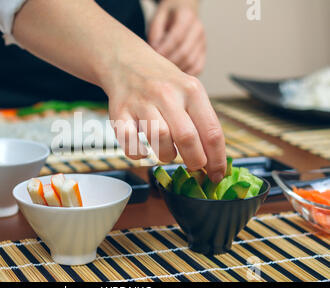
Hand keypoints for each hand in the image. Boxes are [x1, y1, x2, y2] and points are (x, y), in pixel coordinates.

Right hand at [105, 53, 225, 181]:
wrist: (127, 62)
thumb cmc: (163, 82)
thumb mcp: (189, 90)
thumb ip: (202, 121)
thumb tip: (214, 159)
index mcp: (191, 90)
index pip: (211, 131)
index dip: (217, 159)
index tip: (217, 174)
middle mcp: (166, 94)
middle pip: (187, 138)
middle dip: (194, 161)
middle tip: (194, 167)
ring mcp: (141, 102)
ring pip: (160, 139)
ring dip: (167, 155)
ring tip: (168, 152)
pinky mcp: (119, 112)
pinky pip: (129, 141)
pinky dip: (138, 153)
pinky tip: (144, 150)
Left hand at [148, 0, 205, 75]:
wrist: (182, 13)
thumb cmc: (166, 18)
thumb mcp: (157, 18)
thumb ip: (155, 32)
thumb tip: (155, 51)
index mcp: (186, 16)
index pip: (177, 37)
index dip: (165, 50)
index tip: (154, 57)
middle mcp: (198, 29)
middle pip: (185, 52)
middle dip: (169, 62)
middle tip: (156, 68)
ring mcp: (203, 42)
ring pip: (191, 62)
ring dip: (176, 70)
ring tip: (164, 72)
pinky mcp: (203, 53)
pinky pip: (197, 68)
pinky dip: (186, 74)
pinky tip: (175, 75)